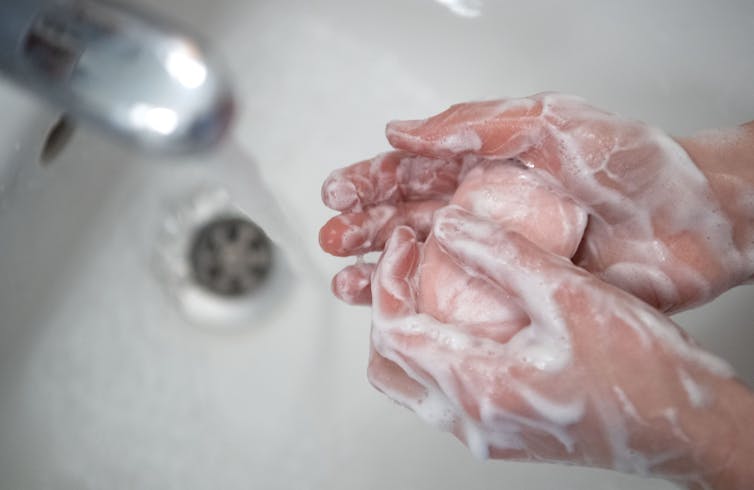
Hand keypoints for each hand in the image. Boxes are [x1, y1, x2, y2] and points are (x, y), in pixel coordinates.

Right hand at [321, 93, 753, 311]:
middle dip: (364, 228)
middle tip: (332, 239)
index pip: (416, 169)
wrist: (694, 223)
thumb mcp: (550, 123)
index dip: (372, 180)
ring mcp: (501, 253)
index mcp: (489, 164)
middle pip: (409, 218)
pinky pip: (462, 304)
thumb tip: (406, 130)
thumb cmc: (634, 164)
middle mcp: (488, 209)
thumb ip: (477, 124)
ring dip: (383, 270)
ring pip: (426, 262)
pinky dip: (427, 307)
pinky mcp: (518, 291)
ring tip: (348, 280)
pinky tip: (401, 308)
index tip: (337, 192)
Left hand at [368, 207, 753, 488]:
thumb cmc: (640, 373)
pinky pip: (441, 391)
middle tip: (407, 262)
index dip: (388, 278)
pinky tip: (463, 317)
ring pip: (410, 382)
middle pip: (388, 363)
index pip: (394, 331)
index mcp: (480, 387)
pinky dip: (435, 350)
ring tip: (429, 284)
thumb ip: (503, 256)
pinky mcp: (501, 431)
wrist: (682, 428)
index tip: (406, 242)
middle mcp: (472, 420)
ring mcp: (485, 432)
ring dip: (408, 330)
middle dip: (388, 305)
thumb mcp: (570, 296)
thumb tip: (451, 226)